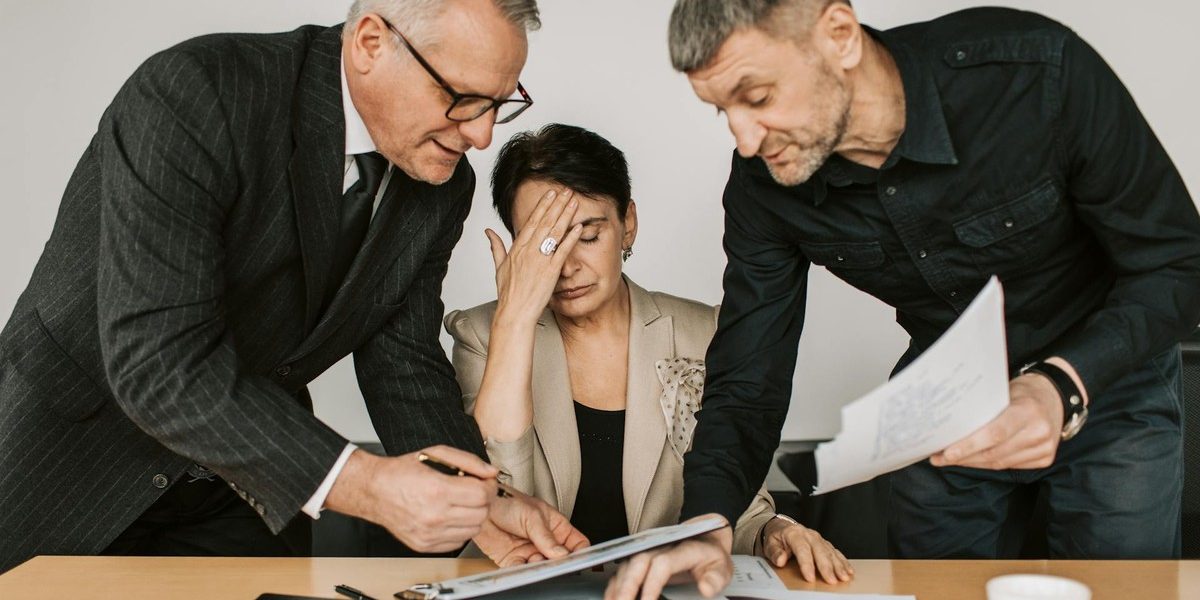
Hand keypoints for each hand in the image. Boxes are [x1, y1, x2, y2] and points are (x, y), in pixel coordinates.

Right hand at [324, 445, 497, 552]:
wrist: (373, 491)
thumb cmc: (401, 472)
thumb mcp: (435, 454)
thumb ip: (468, 461)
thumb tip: (491, 472)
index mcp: (437, 490)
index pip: (482, 495)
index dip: (489, 486)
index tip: (485, 482)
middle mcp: (434, 515)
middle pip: (481, 514)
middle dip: (484, 500)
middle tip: (475, 491)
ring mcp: (429, 534)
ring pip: (473, 530)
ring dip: (474, 515)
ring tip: (462, 503)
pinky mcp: (425, 545)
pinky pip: (458, 542)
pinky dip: (460, 529)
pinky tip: (451, 516)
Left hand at [474, 488, 589, 566]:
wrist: (482, 505)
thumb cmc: (507, 501)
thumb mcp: (532, 515)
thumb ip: (546, 537)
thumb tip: (561, 554)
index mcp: (555, 526)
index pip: (576, 542)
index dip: (580, 552)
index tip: (578, 559)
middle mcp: (544, 541)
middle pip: (560, 559)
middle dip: (558, 563)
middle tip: (555, 563)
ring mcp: (530, 551)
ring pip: (542, 567)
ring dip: (540, 567)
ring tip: (535, 560)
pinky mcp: (513, 559)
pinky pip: (522, 570)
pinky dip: (523, 572)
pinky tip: (522, 565)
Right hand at [487, 188, 583, 324]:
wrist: (514, 313)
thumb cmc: (508, 294)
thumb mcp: (499, 267)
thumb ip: (496, 246)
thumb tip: (488, 231)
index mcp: (516, 248)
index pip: (531, 221)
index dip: (542, 206)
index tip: (551, 194)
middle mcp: (528, 251)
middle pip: (544, 222)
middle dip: (556, 205)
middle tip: (566, 191)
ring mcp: (539, 260)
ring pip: (554, 232)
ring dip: (565, 215)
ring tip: (573, 201)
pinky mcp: (550, 271)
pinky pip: (562, 251)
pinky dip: (570, 238)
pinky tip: (578, 227)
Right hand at [604, 515, 732, 599]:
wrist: (704, 537)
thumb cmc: (710, 556)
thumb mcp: (722, 568)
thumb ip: (715, 579)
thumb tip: (706, 589)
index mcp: (683, 548)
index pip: (663, 564)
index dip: (653, 584)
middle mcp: (661, 546)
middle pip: (638, 563)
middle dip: (628, 586)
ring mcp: (648, 550)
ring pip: (627, 565)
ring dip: (618, 587)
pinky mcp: (640, 557)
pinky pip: (622, 569)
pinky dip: (615, 585)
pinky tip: (612, 597)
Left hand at [759, 518, 852, 583]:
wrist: (782, 527)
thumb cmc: (777, 537)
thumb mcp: (770, 543)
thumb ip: (774, 552)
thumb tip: (780, 559)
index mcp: (794, 534)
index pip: (802, 549)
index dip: (806, 564)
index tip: (810, 577)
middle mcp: (809, 535)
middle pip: (820, 551)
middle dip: (827, 567)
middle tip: (831, 580)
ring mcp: (818, 539)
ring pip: (830, 552)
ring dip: (838, 565)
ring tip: (843, 577)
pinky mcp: (824, 543)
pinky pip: (835, 552)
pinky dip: (843, 561)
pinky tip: (848, 570)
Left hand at [931, 373, 1063, 469]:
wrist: (1056, 396)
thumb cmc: (1023, 391)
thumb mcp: (1005, 391)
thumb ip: (984, 409)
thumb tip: (950, 425)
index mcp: (1027, 411)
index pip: (994, 434)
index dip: (968, 446)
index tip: (946, 453)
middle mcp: (1039, 432)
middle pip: (994, 453)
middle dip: (963, 457)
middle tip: (939, 458)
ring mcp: (1044, 448)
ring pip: (999, 463)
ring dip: (972, 463)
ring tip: (950, 459)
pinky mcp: (1045, 458)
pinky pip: (1009, 466)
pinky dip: (988, 464)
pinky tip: (972, 459)